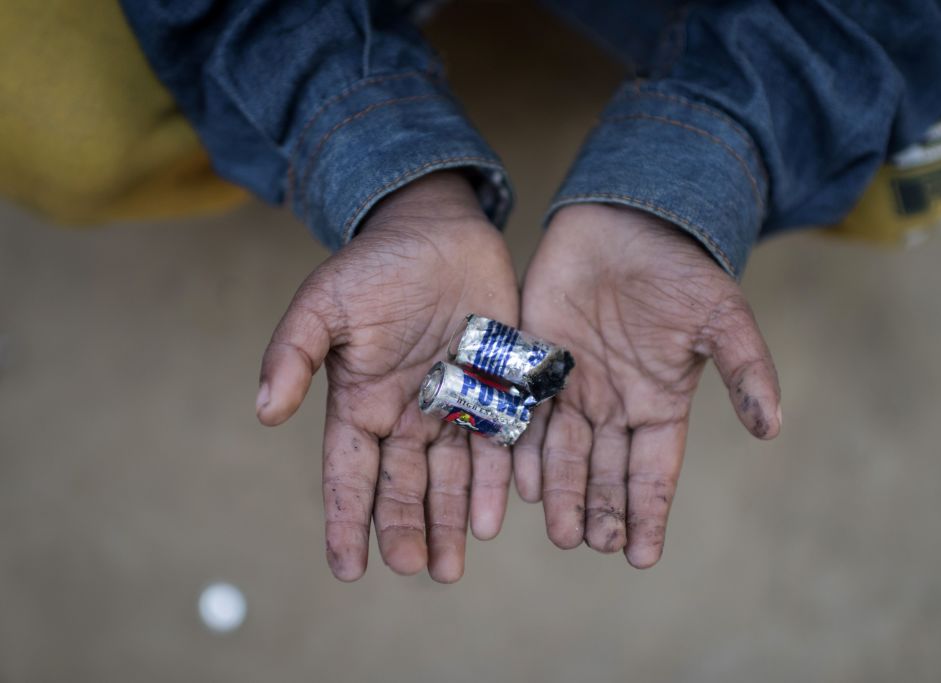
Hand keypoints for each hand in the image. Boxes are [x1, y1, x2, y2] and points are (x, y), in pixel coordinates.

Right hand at [256, 172, 517, 581]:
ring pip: (451, 480)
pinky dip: (495, 482)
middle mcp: (407, 417)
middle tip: (413, 569)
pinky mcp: (498, 392)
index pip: (349, 475)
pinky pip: (498, 446)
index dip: (346, 521)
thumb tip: (264, 411)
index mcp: (361, 404)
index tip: (348, 568)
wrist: (439, 231)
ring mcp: (454, 408)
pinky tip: (494, 516)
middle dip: (405, 530)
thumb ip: (293, 353)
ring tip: (450, 566)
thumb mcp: (324, 303)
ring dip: (450, 523)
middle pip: (403, 488)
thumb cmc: (375, 265)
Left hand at [514, 204, 780, 567]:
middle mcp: (613, 406)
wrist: (626, 220)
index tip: (642, 558)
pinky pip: (526, 416)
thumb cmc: (679, 268)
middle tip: (589, 545)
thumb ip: (744, 371)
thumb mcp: (722, 317)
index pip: (652, 473)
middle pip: (603, 473)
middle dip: (599, 512)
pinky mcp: (535, 363)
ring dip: (560, 494)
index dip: (648, 514)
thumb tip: (773, 428)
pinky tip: (521, 483)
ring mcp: (572, 388)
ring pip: (563, 454)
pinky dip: (524, 450)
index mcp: (658, 404)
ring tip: (559, 531)